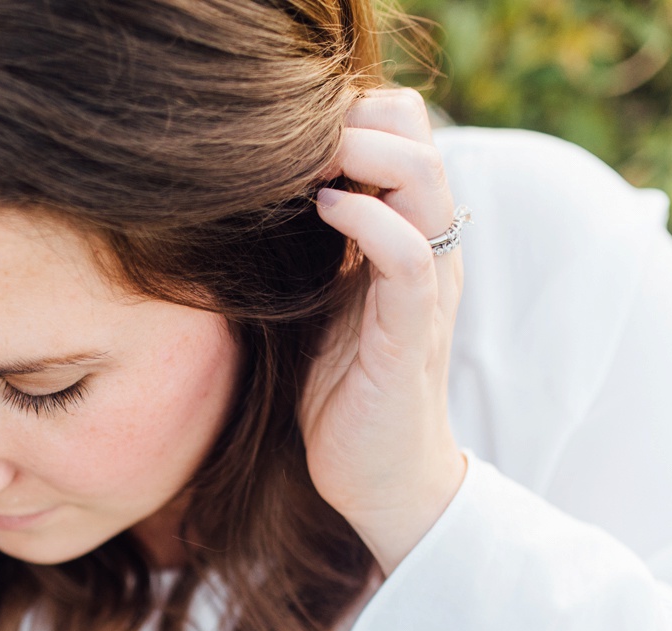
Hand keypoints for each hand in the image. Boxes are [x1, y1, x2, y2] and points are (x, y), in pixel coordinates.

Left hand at [300, 87, 467, 573]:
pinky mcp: (411, 334)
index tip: (293, 133)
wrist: (377, 479)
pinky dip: (371, 222)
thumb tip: (244, 196)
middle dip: (357, 118)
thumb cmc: (340, 390)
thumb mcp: (319, 298)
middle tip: (297, 144)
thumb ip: (307, 244)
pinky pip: (411, 258)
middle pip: (417, 136)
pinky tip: (327, 210)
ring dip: (366, 155)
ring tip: (312, 170)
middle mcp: (427, 249)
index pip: (404, 130)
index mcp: (406, 233)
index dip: (354, 110)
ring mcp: (425, 289)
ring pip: (425, 181)